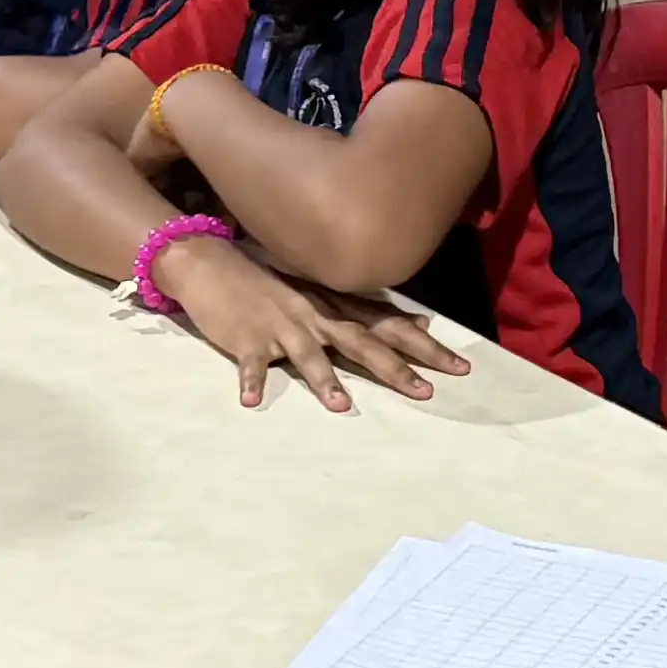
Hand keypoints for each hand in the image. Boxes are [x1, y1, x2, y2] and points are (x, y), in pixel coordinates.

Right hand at [158, 238, 467, 412]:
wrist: (209, 262)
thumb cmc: (267, 281)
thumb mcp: (321, 292)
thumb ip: (366, 311)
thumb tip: (418, 320)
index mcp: (333, 307)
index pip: (387, 327)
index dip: (422, 346)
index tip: (457, 365)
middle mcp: (314, 316)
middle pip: (362, 343)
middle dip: (396, 368)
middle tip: (426, 392)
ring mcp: (280, 326)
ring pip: (307, 355)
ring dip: (323, 380)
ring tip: (339, 406)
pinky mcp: (247, 339)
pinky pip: (250, 363)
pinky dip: (251, 381)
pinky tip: (251, 401)